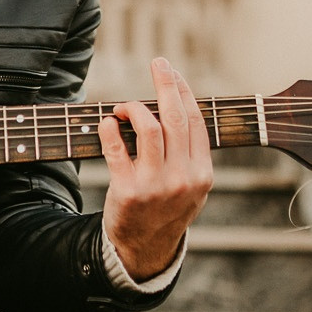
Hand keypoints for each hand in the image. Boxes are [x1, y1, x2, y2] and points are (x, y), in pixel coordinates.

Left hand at [99, 57, 212, 280]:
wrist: (145, 249)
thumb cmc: (167, 207)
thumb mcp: (192, 185)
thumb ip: (189, 151)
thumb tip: (176, 102)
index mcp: (202, 173)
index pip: (196, 121)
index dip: (184, 91)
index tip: (173, 72)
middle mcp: (182, 178)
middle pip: (175, 118)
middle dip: (166, 84)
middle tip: (158, 63)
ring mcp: (155, 185)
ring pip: (148, 128)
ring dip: (134, 107)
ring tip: (126, 106)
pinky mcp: (128, 191)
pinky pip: (116, 147)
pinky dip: (110, 127)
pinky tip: (108, 121)